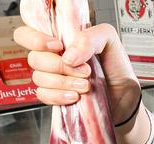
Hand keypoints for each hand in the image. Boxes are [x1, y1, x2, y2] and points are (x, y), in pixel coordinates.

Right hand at [14, 23, 140, 125]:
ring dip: (63, 83)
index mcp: (60, 40)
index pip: (28, 34)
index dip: (36, 40)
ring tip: (86, 86)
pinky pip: (43, 96)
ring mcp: (53, 79)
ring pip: (39, 78)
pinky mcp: (55, 97)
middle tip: (85, 72)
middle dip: (59, 66)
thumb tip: (67, 56)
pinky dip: (59, 96)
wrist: (125, 100)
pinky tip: (75, 97)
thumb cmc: (117, 69)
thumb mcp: (109, 42)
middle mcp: (53, 58)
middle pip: (34, 59)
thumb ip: (89, 38)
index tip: (58, 46)